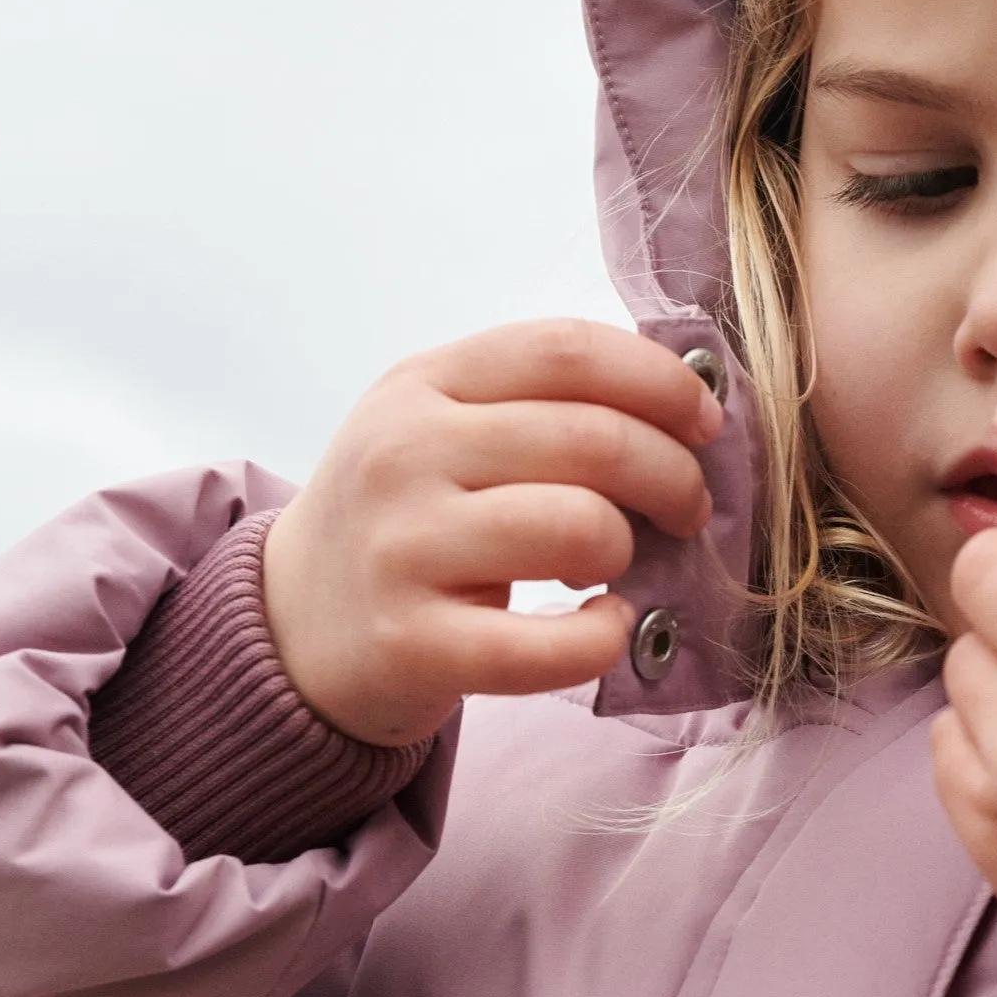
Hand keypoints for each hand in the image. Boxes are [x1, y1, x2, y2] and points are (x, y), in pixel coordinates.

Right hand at [262, 318, 721, 746]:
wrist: (291, 624)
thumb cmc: (408, 514)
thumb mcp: (443, 424)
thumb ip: (543, 399)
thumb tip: (691, 401)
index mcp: (423, 384)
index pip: (567, 350)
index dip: (660, 382)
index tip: (705, 422)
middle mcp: (404, 455)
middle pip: (593, 439)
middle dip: (674, 475)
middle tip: (688, 508)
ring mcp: (402, 549)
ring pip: (579, 529)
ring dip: (628, 549)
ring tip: (615, 562)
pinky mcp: (412, 645)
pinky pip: (550, 645)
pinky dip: (604, 637)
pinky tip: (605, 625)